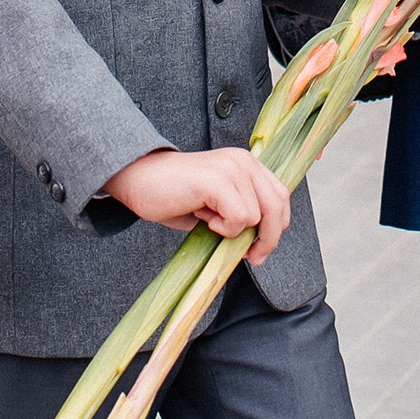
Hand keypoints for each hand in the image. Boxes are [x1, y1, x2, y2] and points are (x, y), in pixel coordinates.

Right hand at [104, 148, 291, 263]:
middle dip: (268, 239)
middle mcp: (243, 161)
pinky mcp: (217, 180)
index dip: (276, 226)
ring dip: (234, 230)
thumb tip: (261, 245)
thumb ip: (242, 214)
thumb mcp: (218, 205)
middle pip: (277, 207)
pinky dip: (223, 228)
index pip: (280, 197)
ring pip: (256, 216)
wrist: (139, 180)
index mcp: (247, 164)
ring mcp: (232, 168)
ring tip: (208, 219)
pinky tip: (202, 216)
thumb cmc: (175, 196)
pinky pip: (239, 218)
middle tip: (253, 258)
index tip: (259, 248)